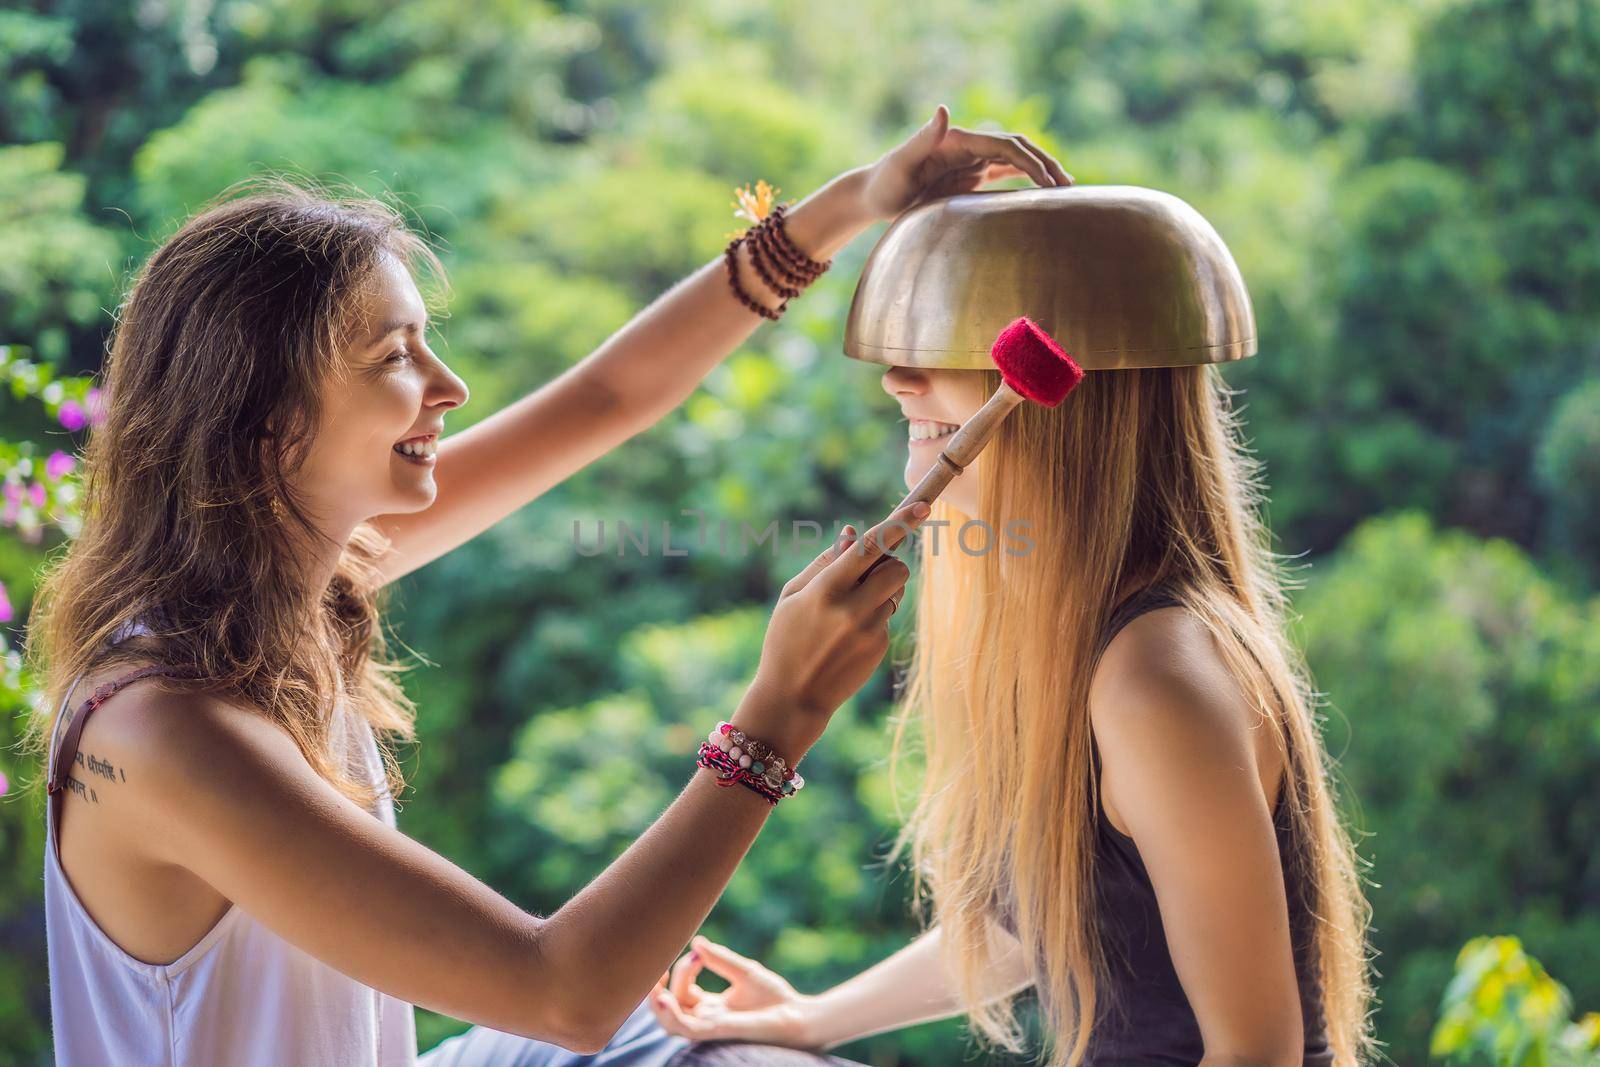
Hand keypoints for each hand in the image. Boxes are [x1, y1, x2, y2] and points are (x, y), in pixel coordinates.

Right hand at [649, 935, 816, 1047]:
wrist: (797, 1015)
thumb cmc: (774, 997)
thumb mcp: (744, 971)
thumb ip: (720, 959)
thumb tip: (696, 942)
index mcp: (710, 1007)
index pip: (681, 991)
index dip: (682, 970)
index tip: (698, 954)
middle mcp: (706, 1019)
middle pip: (669, 1007)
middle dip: (657, 989)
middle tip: (659, 970)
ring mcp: (711, 1026)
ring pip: (670, 1023)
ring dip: (658, 1005)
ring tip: (658, 986)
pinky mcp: (719, 1030)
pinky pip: (687, 1028)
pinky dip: (672, 1016)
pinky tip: (665, 999)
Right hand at [746, 500, 927, 738]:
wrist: (792, 697)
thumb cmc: (785, 640)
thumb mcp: (793, 596)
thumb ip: (826, 562)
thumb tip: (853, 533)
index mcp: (826, 590)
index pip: (870, 547)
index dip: (898, 523)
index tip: (922, 506)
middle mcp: (852, 609)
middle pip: (896, 568)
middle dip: (889, 562)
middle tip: (868, 570)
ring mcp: (869, 630)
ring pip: (896, 591)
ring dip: (882, 588)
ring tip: (851, 606)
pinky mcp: (879, 647)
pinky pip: (886, 616)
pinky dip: (873, 615)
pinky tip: (847, 636)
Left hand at [856, 104, 1072, 222]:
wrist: (874, 195)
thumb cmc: (885, 182)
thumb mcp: (900, 162)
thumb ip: (921, 138)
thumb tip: (943, 109)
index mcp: (958, 140)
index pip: (1004, 145)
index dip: (1029, 160)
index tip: (1048, 180)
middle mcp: (969, 147)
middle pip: (1017, 149)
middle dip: (1044, 164)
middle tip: (1067, 185)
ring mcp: (971, 162)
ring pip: (1016, 161)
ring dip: (1041, 171)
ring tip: (1066, 189)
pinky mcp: (970, 177)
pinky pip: (1005, 175)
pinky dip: (1026, 181)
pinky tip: (1043, 194)